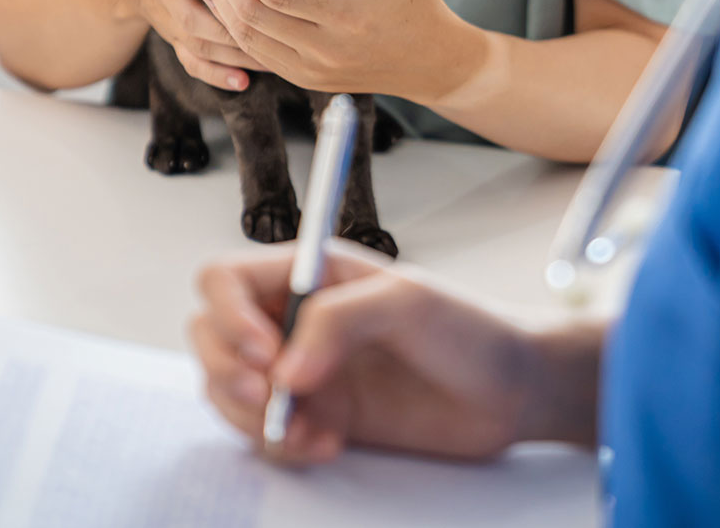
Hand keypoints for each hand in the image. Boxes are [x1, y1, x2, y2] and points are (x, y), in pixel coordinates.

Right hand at [116, 0, 261, 90]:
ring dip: (236, 54)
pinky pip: (193, 62)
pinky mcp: (176, 39)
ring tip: (275, 58)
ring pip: (201, 43)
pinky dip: (216, 75)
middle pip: (197, 16)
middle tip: (274, 30)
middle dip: (232, 25)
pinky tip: (243, 83)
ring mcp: (170, 20)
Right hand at [190, 242, 554, 464]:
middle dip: (227, 370)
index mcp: (312, 274)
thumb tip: (284, 368)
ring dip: (252, 416)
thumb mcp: (406, 303)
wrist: (508, 390)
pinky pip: (266, 433)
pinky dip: (281, 445)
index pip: (227, 278)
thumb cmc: (468, 328)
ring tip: (307, 427)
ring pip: (228, 388)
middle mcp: (298, 318)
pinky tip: (326, 444)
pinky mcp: (319, 413)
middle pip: (211, 334)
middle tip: (270, 396)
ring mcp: (306, 368)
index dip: (228, 315)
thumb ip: (338, 320)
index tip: (265, 351)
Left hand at [193, 0, 486, 102]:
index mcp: (347, 15)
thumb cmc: (416, 0)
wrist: (432, 62)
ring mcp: (314, 72)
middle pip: (252, 20)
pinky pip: (260, 59)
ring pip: (249, 43)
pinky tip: (230, 7)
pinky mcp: (309, 81)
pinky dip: (239, 33)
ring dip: (223, 10)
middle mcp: (326, 50)